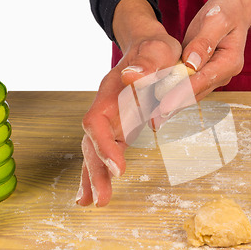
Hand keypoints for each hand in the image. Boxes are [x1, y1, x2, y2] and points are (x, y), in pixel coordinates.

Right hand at [77, 0, 180, 206]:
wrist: (150, 46)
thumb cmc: (156, 49)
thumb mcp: (158, 50)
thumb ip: (148, 62)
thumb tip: (132, 75)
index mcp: (113, 91)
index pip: (97, 121)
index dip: (104, 146)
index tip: (118, 169)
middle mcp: (107, 106)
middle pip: (92, 142)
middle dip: (95, 171)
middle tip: (101, 200)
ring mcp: (113, 117)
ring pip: (96, 149)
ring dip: (95, 176)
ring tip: (93, 202)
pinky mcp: (122, 124)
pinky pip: (108, 149)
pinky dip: (102, 169)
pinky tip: (99, 187)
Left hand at [157, 0, 250, 114]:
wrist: (236, 11)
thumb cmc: (227, 12)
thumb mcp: (216, 19)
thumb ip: (204, 42)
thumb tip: (191, 64)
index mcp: (229, 62)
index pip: (202, 81)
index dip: (182, 93)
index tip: (165, 104)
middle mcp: (224, 74)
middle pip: (197, 93)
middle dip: (175, 104)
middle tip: (154, 117)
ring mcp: (216, 76)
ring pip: (193, 94)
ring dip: (174, 104)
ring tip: (153, 115)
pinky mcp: (206, 74)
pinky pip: (190, 87)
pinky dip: (176, 94)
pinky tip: (159, 102)